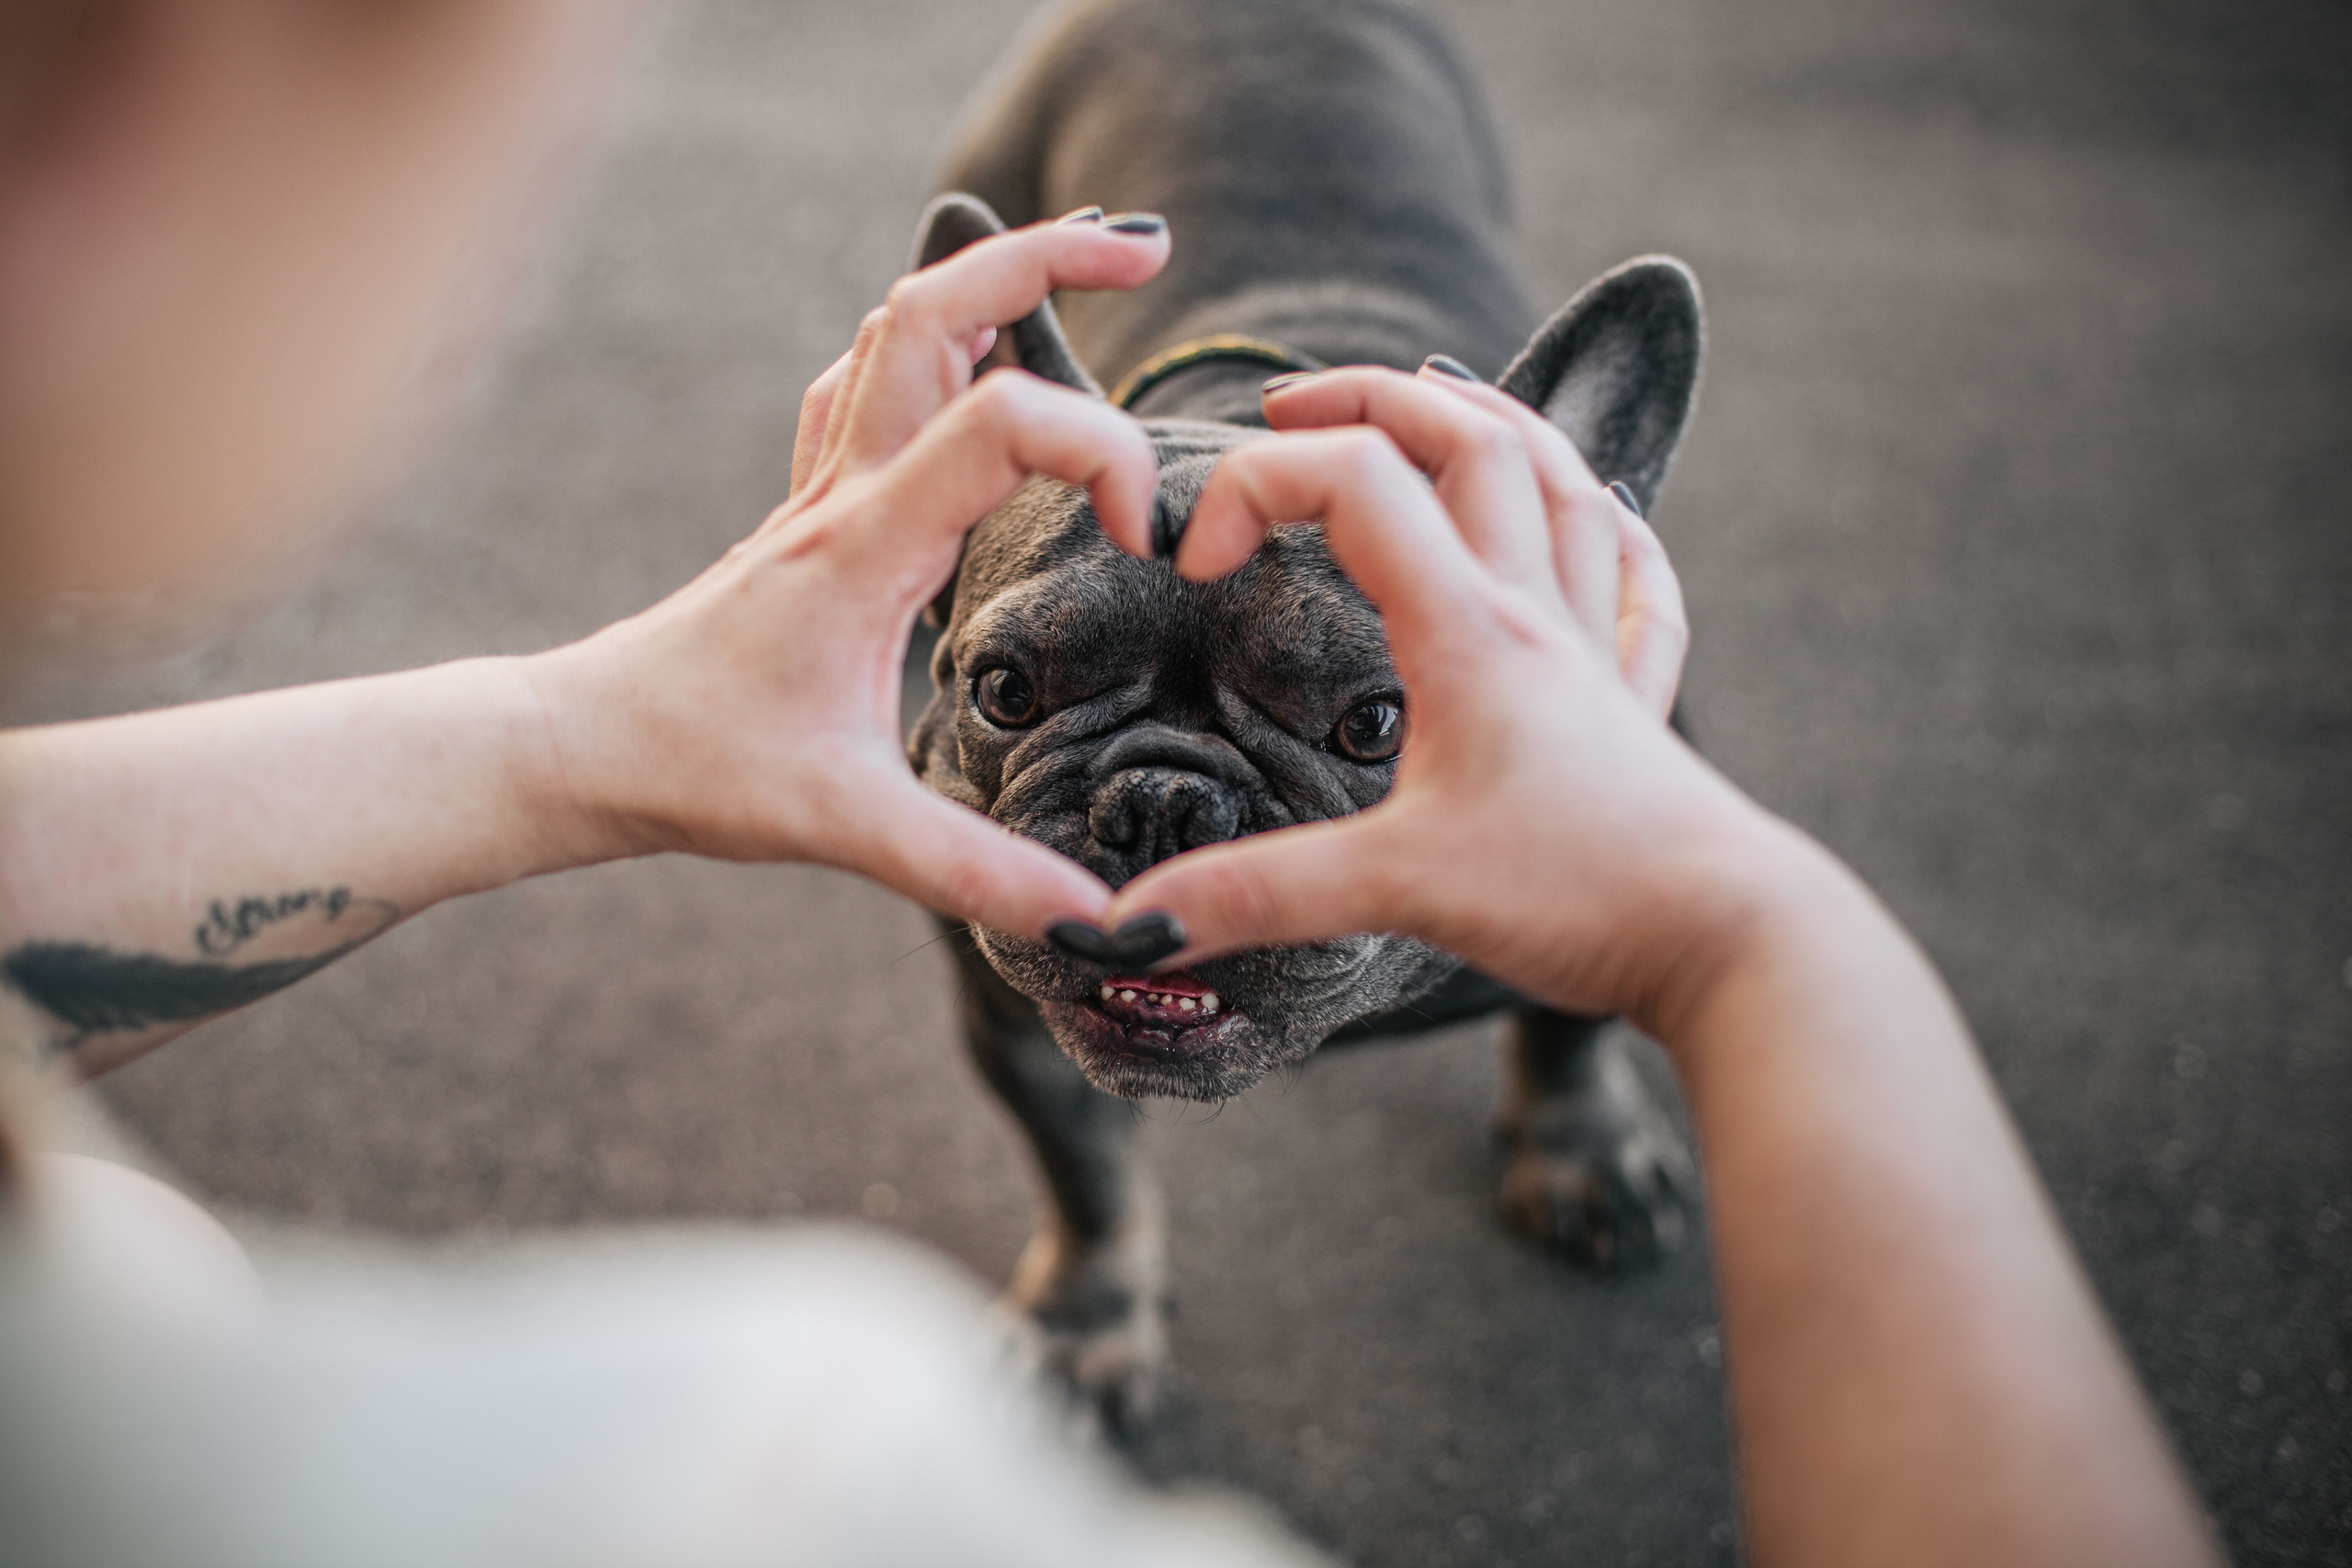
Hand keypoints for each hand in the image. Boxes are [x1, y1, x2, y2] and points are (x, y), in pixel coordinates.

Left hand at [527, 215, 1170, 936]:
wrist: (579, 748)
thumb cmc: (698, 771)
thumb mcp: (846, 829)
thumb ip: (978, 872)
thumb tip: (1099, 922)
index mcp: (866, 543)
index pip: (1002, 422)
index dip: (1100, 450)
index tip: (1148, 540)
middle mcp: (843, 489)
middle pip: (936, 305)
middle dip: (1045, 255)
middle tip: (1146, 248)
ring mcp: (820, 487)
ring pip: (898, 324)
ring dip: (989, 277)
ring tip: (1084, 269)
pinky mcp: (811, 510)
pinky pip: (865, 380)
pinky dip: (932, 341)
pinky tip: (973, 358)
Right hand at [1101, 365, 1799, 1026]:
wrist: (1727, 943)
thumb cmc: (1579, 897)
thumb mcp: (1397, 891)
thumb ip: (1256, 894)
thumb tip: (1131, 918)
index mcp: (1470, 632)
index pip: (1356, 481)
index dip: (1256, 485)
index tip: (1196, 565)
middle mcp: (1537, 614)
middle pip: (1469, 438)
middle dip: (1370, 397)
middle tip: (1289, 405)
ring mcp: (1597, 649)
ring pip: (1559, 481)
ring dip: (1492, 419)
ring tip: (1432, 393)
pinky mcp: (1635, 703)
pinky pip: (1638, 582)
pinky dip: (1612, 525)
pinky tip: (1603, 514)